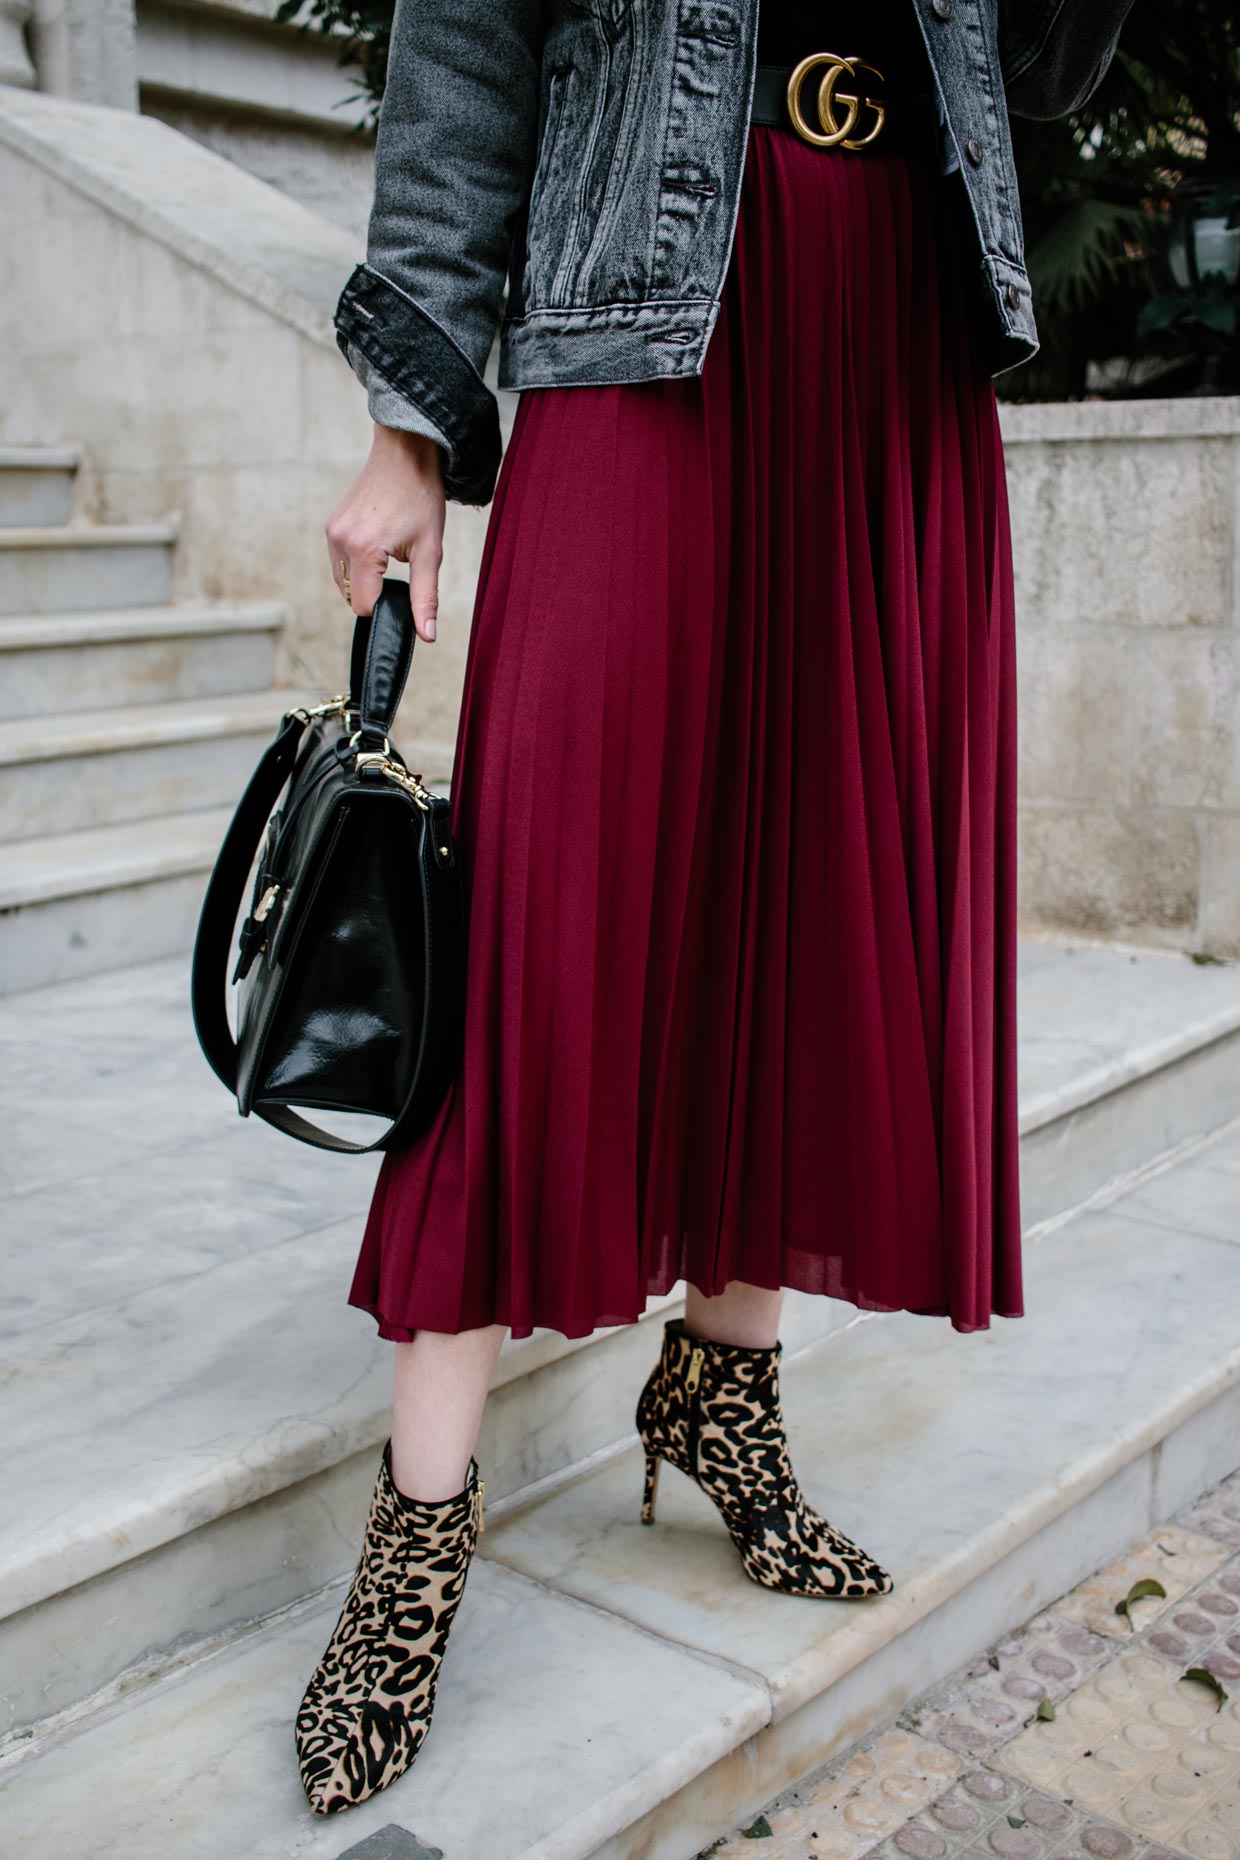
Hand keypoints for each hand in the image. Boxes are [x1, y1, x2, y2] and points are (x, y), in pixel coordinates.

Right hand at [326, 425, 445, 641]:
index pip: (363, 606)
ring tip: (390, 550)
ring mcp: (331, 532)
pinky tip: (377, 544)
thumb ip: (425, 597)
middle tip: (401, 565)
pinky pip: (339, 562)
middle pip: (351, 596)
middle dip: (375, 592)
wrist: (405, 453)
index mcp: (363, 550)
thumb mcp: (430, 551)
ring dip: (365, 578)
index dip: (385, 606)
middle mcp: (340, 542)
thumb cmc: (421, 497)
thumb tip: (427, 636)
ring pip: (343, 581)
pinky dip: (357, 564)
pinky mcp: (330, 525)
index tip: (403, 589)